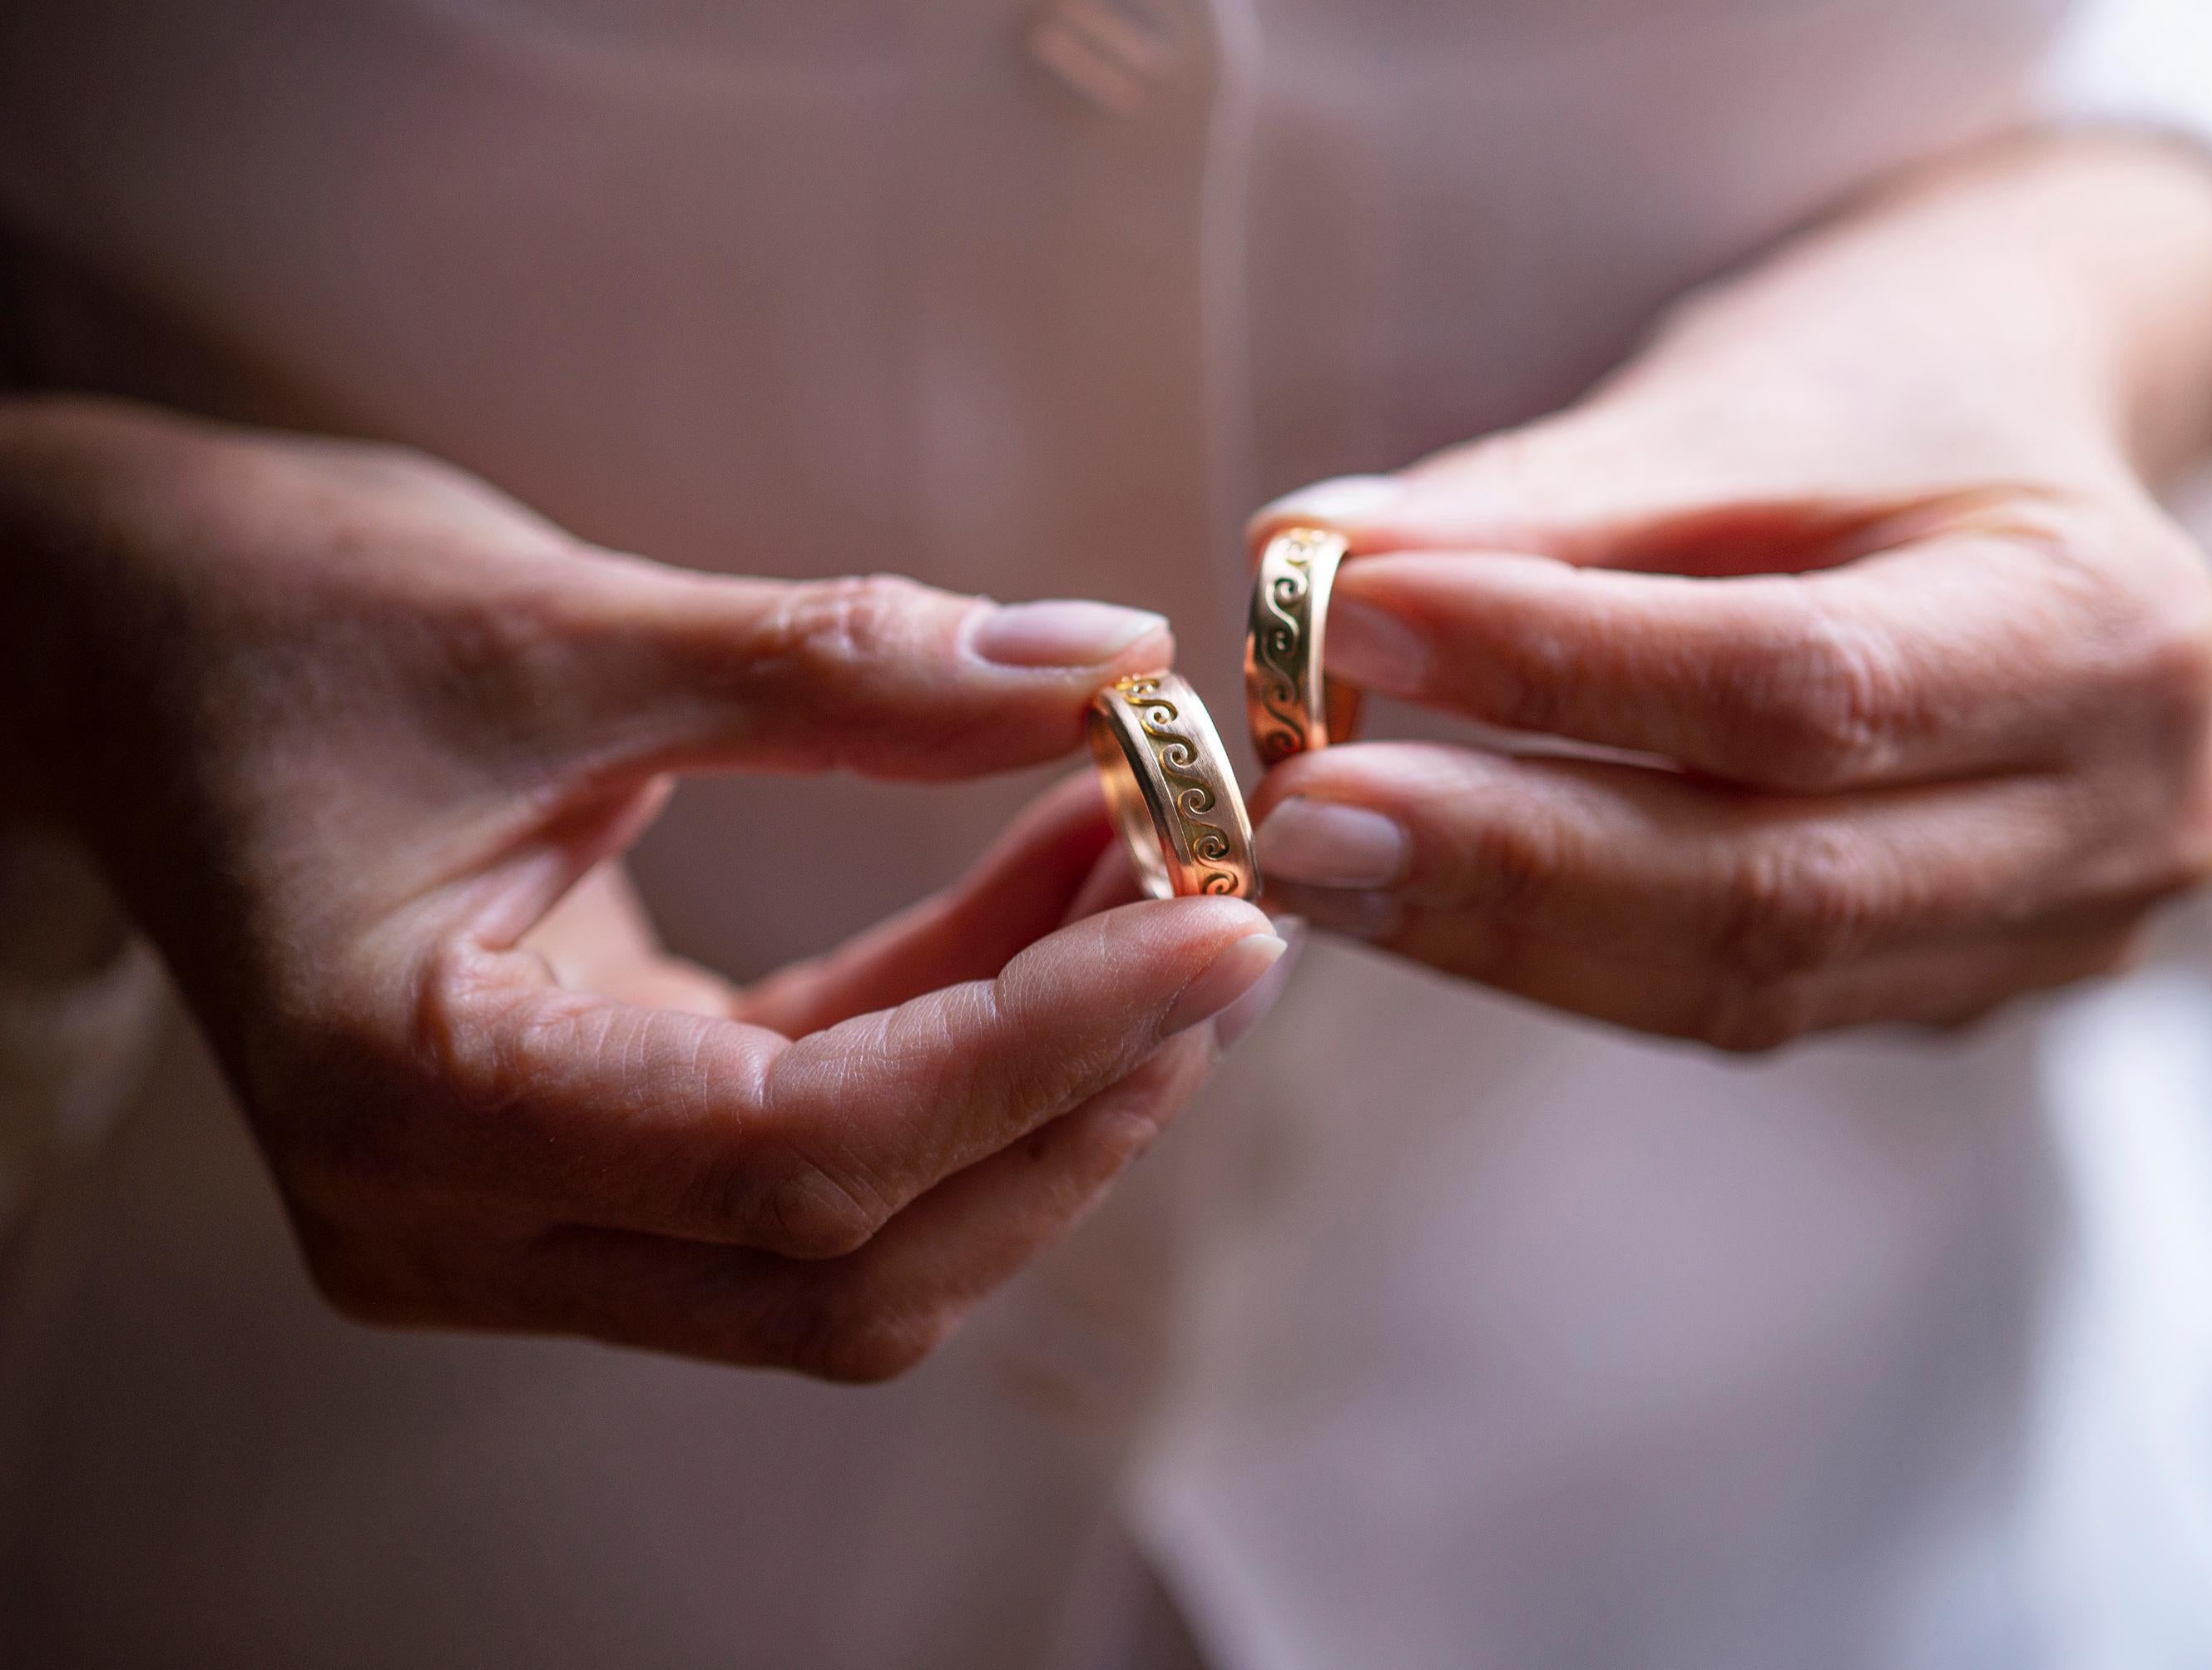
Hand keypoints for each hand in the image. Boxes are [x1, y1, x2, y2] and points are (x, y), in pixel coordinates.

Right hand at [0, 398, 1286, 1377]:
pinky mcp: (580, 1157)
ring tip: (1163, 886)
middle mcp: (455, 1216)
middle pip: (849, 1259)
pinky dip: (955, 1031)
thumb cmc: (279, 619)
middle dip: (1068, 1104)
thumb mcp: (553, 621)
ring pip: (852, 1233)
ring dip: (1036, 1073)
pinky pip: (816, 1139)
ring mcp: (517, 1212)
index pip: (798, 1152)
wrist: (129, 645)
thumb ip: (836, 664)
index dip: (1035, 1051)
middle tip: (1225, 925)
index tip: (1216, 929)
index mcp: (407, 1101)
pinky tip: (1059, 894)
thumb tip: (1097, 659)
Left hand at [1245, 138, 2211, 1049]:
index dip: (1559, 672)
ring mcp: (2057, 935)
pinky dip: (1564, 954)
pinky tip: (1423, 900)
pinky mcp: (1959, 990)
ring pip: (1738, 980)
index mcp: (2110, 628)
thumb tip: (1302, 563)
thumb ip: (1539, 497)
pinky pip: (1733, 1000)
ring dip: (1501, 931)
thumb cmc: (1891, 396)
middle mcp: (2124, 815)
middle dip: (1504, 860)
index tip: (1345, 626)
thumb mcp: (1742, 399)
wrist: (2026, 457)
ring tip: (1320, 861)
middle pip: (1771, 885)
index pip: (1802, 685)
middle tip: (1295, 819)